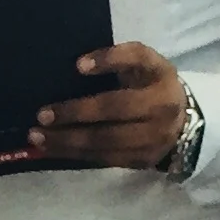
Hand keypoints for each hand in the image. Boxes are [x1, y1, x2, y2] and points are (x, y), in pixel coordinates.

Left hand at [32, 43, 187, 168]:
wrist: (182, 122)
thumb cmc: (149, 85)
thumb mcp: (142, 64)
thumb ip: (117, 59)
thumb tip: (77, 67)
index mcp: (161, 75)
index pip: (137, 59)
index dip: (109, 60)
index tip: (78, 65)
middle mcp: (162, 106)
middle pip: (115, 109)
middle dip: (76, 113)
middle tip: (42, 116)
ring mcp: (155, 138)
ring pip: (107, 141)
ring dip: (68, 140)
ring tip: (37, 138)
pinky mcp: (143, 160)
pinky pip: (105, 158)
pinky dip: (76, 154)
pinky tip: (53, 149)